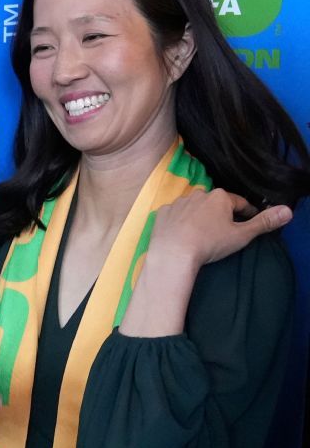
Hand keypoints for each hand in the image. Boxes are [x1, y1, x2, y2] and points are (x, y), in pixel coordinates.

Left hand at [148, 188, 291, 270]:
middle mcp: (198, 194)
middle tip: (224, 230)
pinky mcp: (161, 213)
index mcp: (219, 197)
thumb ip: (263, 222)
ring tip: (202, 233)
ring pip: (194, 207)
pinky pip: (174, 215)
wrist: (173, 254)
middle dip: (221, 214)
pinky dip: (179, 222)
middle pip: (215, 203)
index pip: (239, 202)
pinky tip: (181, 234)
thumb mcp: (242, 235)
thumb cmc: (210, 243)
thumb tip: (286, 211)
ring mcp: (177, 203)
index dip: (247, 212)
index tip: (250, 221)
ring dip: (199, 216)